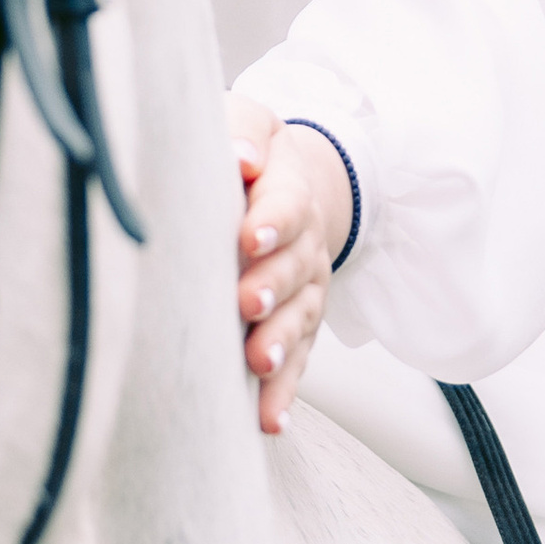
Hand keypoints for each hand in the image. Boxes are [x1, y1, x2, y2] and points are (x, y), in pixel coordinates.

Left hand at [227, 98, 349, 435]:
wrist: (291, 186)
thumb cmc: (252, 155)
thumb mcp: (250, 123)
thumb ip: (244, 131)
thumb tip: (239, 157)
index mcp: (288, 192)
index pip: (284, 205)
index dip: (271, 222)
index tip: (249, 238)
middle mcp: (304, 245)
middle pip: (294, 269)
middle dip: (272, 287)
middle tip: (247, 305)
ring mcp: (305, 289)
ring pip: (300, 319)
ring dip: (281, 344)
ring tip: (260, 364)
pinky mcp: (299, 325)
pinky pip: (298, 359)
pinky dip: (285, 390)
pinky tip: (269, 420)